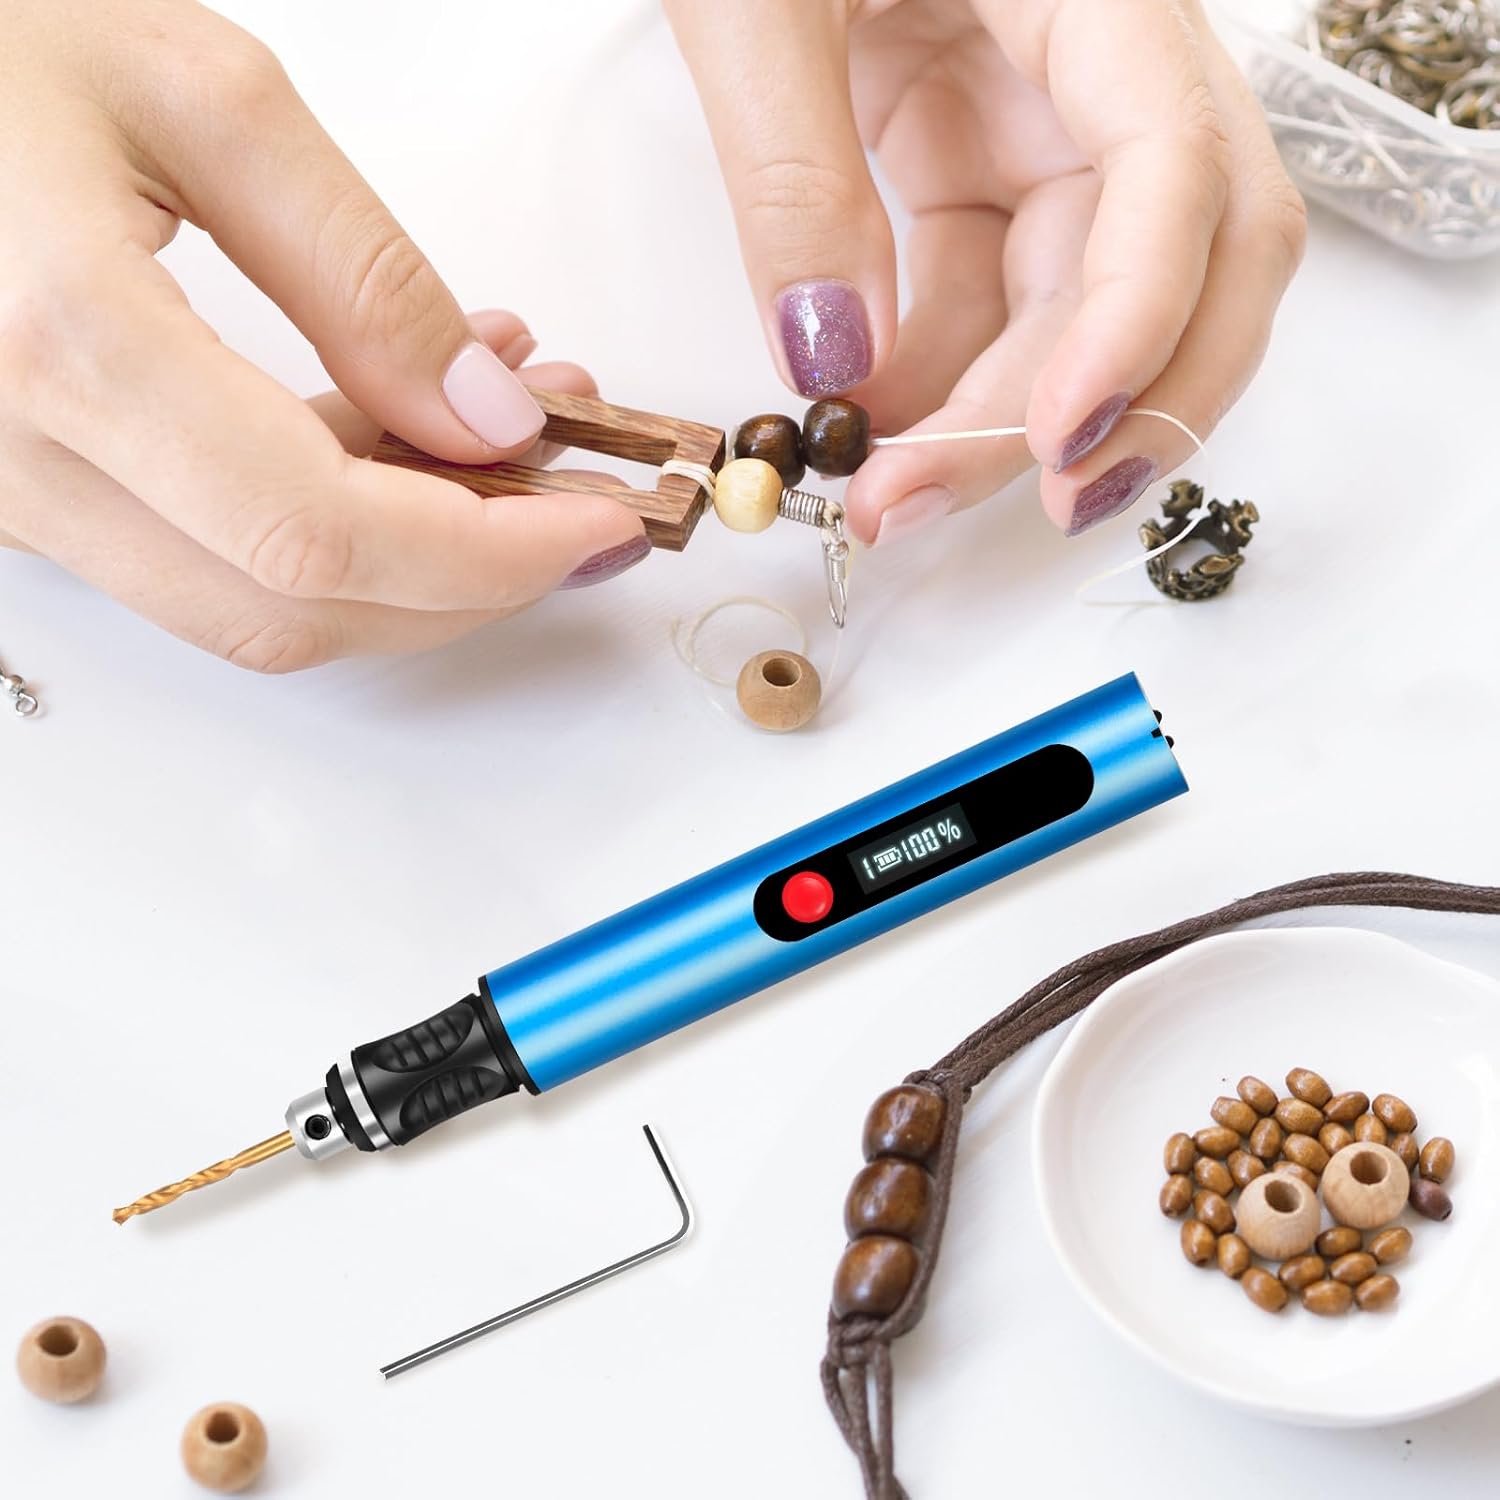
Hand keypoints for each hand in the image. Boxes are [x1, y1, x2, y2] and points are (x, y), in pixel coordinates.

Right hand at [0, 0, 647, 670]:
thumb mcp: (206, 100)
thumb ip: (367, 277)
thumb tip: (489, 421)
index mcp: (58, 342)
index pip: (321, 535)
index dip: (485, 554)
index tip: (593, 522)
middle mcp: (11, 455)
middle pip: (297, 608)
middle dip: (465, 576)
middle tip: (571, 492)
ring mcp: (3, 492)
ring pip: (253, 603)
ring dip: (407, 553)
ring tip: (504, 432)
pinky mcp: (20, 493)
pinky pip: (203, 555)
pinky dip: (325, 525)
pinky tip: (393, 428)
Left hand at [666, 0, 1305, 543]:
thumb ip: (794, 174)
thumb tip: (835, 358)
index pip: (1181, 168)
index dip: (1138, 324)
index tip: (1055, 441)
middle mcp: (1101, 61)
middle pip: (1177, 266)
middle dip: (1085, 413)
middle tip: (954, 504)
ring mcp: (1044, 113)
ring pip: (1084, 304)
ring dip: (1003, 421)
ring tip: (891, 494)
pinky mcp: (976, 151)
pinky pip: (992, 293)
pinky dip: (944, 377)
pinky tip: (876, 425)